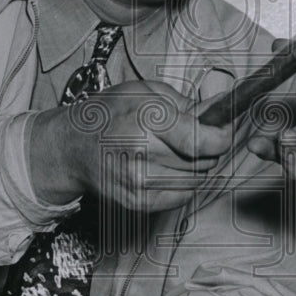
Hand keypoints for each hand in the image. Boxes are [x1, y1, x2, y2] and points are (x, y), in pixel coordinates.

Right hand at [30, 80, 230, 210]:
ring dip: (195, 167)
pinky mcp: (137, 202)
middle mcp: (140, 154)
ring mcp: (137, 183)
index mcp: (144, 120)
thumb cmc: (109, 114)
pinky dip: (183, 184)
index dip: (221, 137)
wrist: (73, 147)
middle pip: (203, 161)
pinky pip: (181, 197)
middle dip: (207, 149)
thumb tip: (221, 109)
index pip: (202, 141)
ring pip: (196, 181)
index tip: (223, 130)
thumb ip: (186, 103)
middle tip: (195, 137)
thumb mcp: (145, 92)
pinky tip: (167, 169)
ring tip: (177, 152)